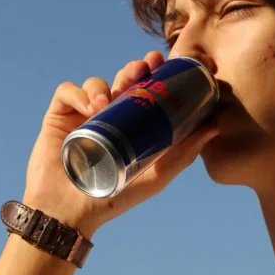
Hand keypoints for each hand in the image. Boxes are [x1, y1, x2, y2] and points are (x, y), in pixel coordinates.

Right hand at [22, 50, 220, 235]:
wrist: (72, 212)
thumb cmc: (115, 197)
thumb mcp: (157, 176)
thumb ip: (184, 153)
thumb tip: (215, 125)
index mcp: (131, 124)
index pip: (143, 91)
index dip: (152, 72)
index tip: (162, 62)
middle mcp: (108, 116)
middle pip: (121, 80)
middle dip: (133, 69)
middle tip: (143, 69)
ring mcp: (82, 115)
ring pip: (96, 83)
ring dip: (104, 85)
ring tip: (107, 102)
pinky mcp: (58, 117)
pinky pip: (68, 92)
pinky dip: (79, 93)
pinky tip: (90, 108)